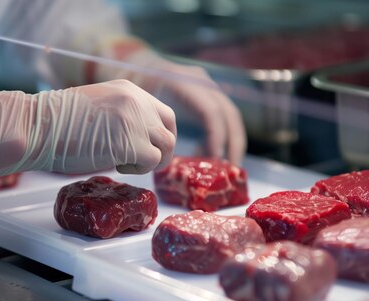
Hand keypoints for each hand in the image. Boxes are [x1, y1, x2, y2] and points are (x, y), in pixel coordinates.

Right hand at [0, 79, 175, 183]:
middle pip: (169, 130)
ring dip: (148, 161)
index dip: (160, 134)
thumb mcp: (96, 108)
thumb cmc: (55, 122)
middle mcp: (137, 102)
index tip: (150, 147)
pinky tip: (116, 166)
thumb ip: (120, 116)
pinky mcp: (131, 143)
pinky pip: (151, 162)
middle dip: (162, 150)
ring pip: (165, 148)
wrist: (37, 126)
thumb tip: (136, 138)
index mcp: (128, 90)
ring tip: (122, 163)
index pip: (162, 112)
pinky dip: (137, 170)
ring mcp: (135, 121)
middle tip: (143, 163)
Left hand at [93, 37, 245, 163]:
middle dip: (234, 144)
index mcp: (184, 82)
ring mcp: (208, 88)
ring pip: (231, 118)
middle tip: (231, 168)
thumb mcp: (139, 102)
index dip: (216, 136)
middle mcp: (201, 83)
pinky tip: (208, 154)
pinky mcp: (208, 98)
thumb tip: (160, 155)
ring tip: (224, 166)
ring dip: (232, 143)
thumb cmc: (134, 86)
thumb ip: (150, 123)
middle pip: (229, 115)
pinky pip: (223, 119)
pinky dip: (221, 138)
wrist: (136, 64)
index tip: (214, 158)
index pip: (210, 111)